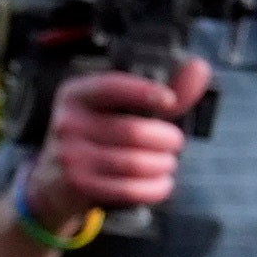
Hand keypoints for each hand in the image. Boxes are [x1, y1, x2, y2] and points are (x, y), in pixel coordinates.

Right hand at [23, 62, 203, 221]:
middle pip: (134, 132)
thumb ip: (166, 91)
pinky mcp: (78, 184)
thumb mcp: (124, 108)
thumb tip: (199, 67)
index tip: (169, 100)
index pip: (110, 87)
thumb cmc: (103, 135)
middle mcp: (68, 122)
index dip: (142, 91)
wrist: (58, 179)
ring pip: (136, 163)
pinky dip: (157, 187)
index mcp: (77, 94)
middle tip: (174, 141)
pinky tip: (162, 182)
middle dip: (168, 139)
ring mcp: (70, 154)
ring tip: (167, 162)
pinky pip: (130, 189)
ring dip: (164, 165)